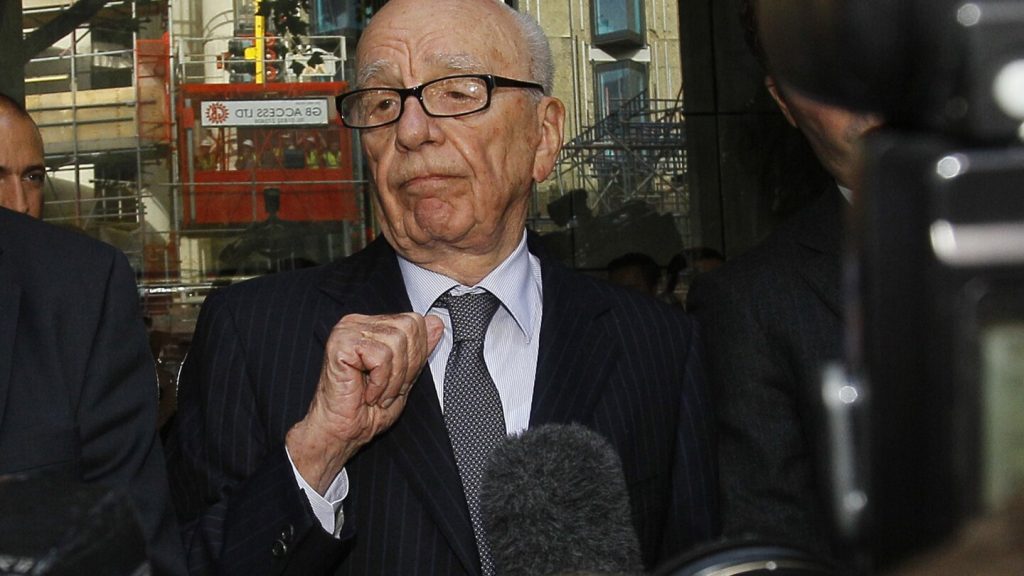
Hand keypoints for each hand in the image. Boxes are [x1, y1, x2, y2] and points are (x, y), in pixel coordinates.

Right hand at [286, 312, 444, 493]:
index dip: (417, 354)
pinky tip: (366, 393)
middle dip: (406, 367)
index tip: (400, 380)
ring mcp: (347, 330)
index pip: (415, 321)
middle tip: (388, 390)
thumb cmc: (366, 411)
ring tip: (377, 394)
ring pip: (396, 342)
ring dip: (393, 378)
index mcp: (373, 327)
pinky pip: (380, 355)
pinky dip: (380, 382)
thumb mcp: (405, 377)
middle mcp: (358, 323)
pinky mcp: (340, 343)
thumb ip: (419, 349)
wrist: (341, 433)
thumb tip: (436, 323)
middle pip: (409, 328)